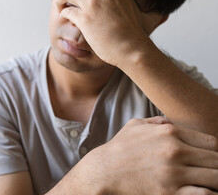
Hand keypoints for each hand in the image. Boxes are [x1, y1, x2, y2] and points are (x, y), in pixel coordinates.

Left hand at [56, 0, 161, 66]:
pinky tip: (67, 19)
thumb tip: (165, 14)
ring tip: (63, 7)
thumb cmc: (138, 37)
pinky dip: (64, 14)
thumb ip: (154, 12)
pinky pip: (66, 10)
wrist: (132, 50)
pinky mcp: (84, 19)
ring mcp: (93, 4)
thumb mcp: (148, 18)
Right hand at [69, 116, 217, 193]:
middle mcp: (175, 150)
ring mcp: (173, 173)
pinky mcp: (169, 193)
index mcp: (169, 132)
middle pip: (216, 160)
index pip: (211, 142)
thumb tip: (169, 122)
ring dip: (214, 181)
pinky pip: (204, 194)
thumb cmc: (118, 149)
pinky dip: (207, 193)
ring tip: (206, 183)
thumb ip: (156, 122)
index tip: (209, 160)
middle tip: (209, 172)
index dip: (214, 153)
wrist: (102, 172)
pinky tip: (200, 191)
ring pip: (215, 178)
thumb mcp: (135, 126)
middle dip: (215, 167)